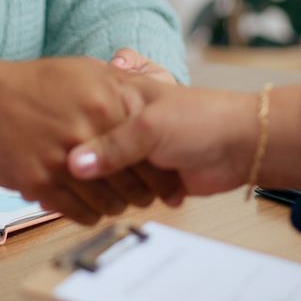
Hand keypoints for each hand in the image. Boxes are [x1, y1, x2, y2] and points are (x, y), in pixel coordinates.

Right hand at [0, 52, 183, 224]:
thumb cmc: (34, 84)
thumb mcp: (87, 70)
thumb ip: (124, 84)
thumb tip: (160, 94)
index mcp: (107, 103)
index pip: (152, 152)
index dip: (164, 174)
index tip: (169, 182)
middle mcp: (88, 131)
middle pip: (135, 183)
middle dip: (144, 195)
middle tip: (146, 198)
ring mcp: (63, 159)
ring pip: (109, 202)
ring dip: (116, 206)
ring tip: (117, 201)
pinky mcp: (40, 183)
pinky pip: (80, 212)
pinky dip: (90, 213)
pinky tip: (90, 205)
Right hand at [67, 84, 300, 200]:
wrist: (242, 145)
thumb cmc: (200, 119)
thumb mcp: (150, 126)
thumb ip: (112, 147)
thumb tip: (74, 167)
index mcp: (116, 98)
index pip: (78, 121)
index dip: (68, 139)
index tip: (58, 153)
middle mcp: (120, 125)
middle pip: (86, 155)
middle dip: (90, 170)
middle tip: (88, 177)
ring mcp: (132, 154)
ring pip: (101, 179)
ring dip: (108, 190)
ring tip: (118, 188)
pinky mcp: (144, 180)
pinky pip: (120, 196)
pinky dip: (119, 202)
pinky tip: (117, 202)